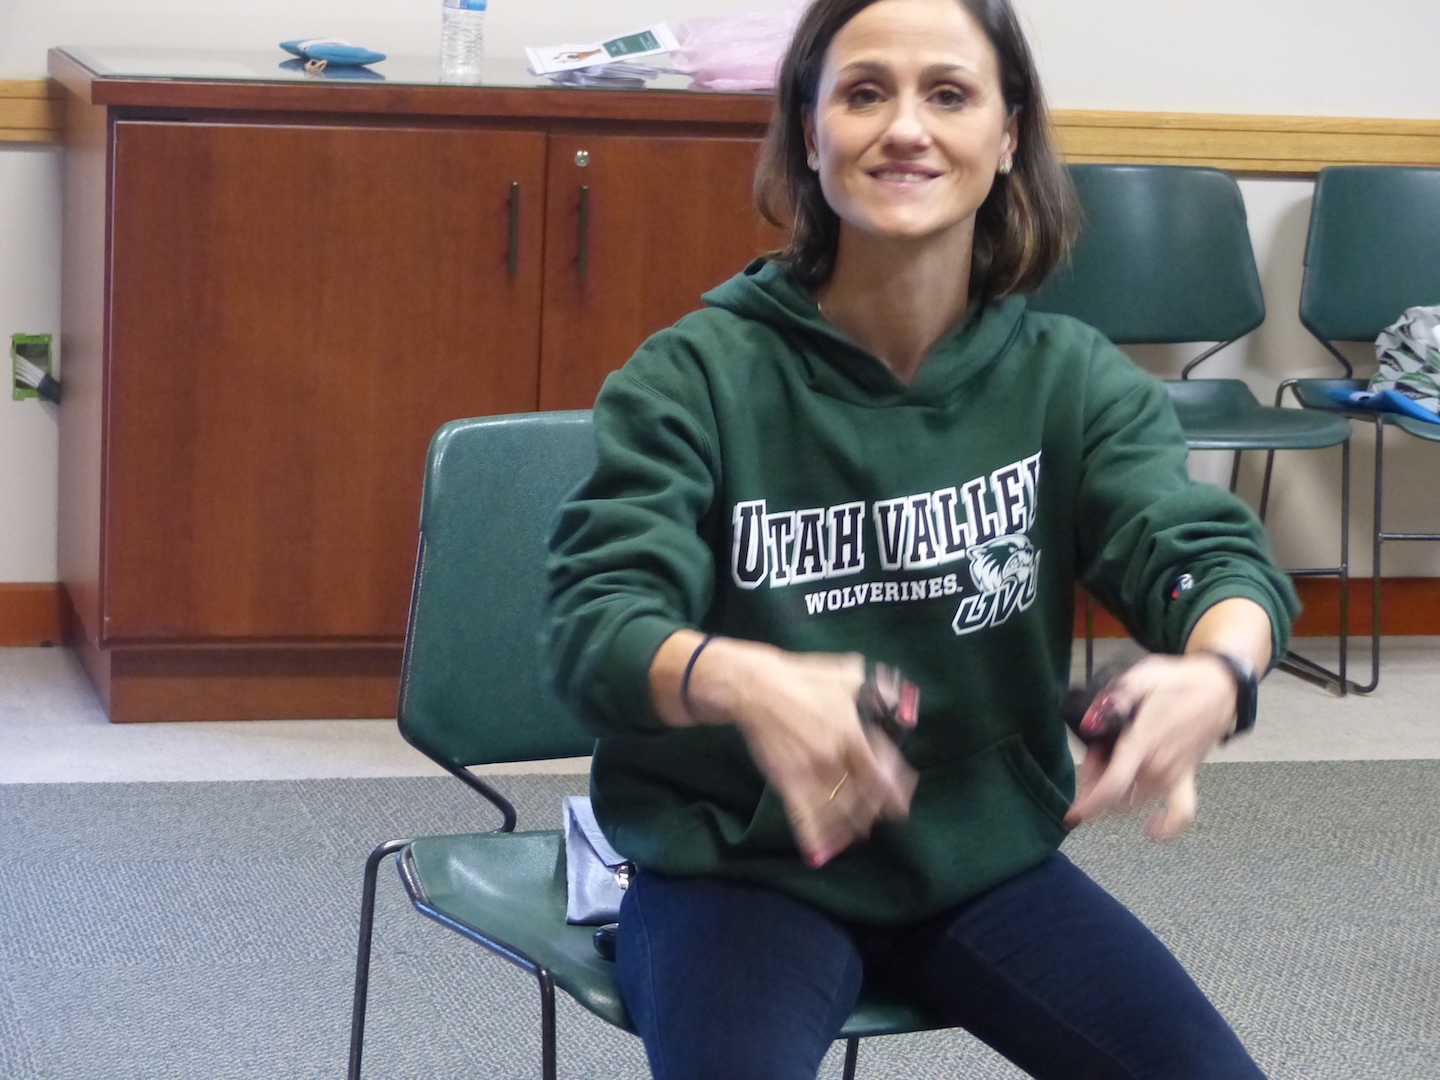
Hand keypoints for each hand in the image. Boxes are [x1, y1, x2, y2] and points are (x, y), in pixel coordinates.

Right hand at [667, 636, 916, 866]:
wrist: (756, 688)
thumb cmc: (802, 678)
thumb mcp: (847, 673)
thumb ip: (875, 688)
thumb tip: (896, 695)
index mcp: (854, 733)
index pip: (882, 772)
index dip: (895, 791)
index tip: (901, 804)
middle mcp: (837, 758)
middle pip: (865, 797)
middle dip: (875, 810)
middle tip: (880, 816)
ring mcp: (812, 774)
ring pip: (839, 810)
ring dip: (850, 825)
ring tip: (857, 832)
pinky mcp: (788, 783)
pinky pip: (803, 817)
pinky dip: (811, 837)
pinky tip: (817, 852)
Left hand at [1064, 653, 1237, 838]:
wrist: (1219, 688)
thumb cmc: (1177, 681)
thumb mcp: (1140, 678)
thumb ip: (1114, 699)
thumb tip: (1090, 722)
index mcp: (1144, 743)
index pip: (1114, 785)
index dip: (1090, 804)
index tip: (1071, 815)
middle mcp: (1159, 766)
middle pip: (1118, 794)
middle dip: (1096, 783)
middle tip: (1094, 753)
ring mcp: (1175, 775)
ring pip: (1136, 799)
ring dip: (1118, 792)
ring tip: (1112, 761)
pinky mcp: (1188, 777)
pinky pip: (1181, 812)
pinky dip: (1166, 825)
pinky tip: (1151, 829)